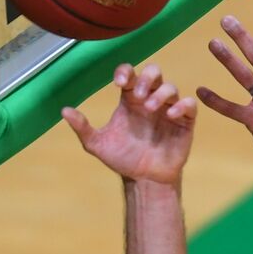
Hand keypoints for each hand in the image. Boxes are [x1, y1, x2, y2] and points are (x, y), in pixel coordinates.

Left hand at [64, 63, 196, 185]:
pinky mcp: (184, 122)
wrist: (144, 181)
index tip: (119, 83)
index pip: (130, 75)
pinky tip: (170, 115)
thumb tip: (64, 110)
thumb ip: (83, 127)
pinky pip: (188, 104)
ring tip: (150, 108)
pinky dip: (182, 105)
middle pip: (154, 72)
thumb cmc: (122, 160)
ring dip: (161, 93)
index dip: (125, 72)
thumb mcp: (98, 144)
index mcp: (129, 101)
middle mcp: (149, 100)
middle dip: (147, 78)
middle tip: (138, 94)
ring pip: (171, 86)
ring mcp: (168, 110)